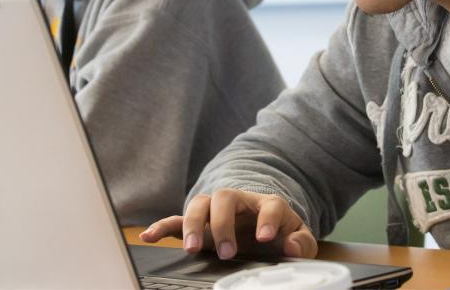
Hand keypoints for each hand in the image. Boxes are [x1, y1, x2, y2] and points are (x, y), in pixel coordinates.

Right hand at [139, 189, 317, 259]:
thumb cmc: (280, 234)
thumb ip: (301, 242)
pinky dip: (162, 226)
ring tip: (191, 249)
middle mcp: (239, 202)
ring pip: (200, 203)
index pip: (270, 205)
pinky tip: (148, 236)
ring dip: (193, 223)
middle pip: (225, 198)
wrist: (264, 229)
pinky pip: (176, 219)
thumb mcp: (297, 238)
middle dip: (223, 224)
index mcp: (267, 205)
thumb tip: (291, 247)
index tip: (265, 238)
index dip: (267, 220)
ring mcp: (216, 211)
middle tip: (227, 252)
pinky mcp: (199, 224)